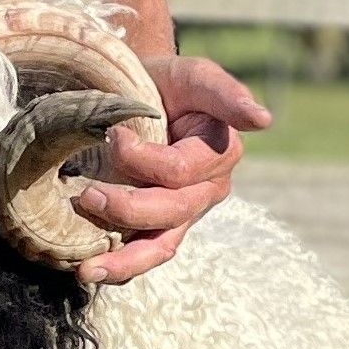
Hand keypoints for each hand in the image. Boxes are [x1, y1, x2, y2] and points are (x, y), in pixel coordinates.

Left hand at [74, 57, 270, 284]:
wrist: (142, 95)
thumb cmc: (168, 83)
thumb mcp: (195, 77)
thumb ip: (226, 94)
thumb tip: (264, 120)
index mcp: (220, 154)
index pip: (178, 171)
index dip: (140, 159)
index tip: (112, 134)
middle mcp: (206, 190)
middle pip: (169, 212)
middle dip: (125, 207)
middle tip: (85, 195)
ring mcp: (184, 215)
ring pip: (159, 247)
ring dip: (123, 261)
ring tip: (86, 269)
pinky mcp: (161, 229)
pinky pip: (144, 255)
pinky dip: (118, 267)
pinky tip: (89, 271)